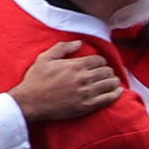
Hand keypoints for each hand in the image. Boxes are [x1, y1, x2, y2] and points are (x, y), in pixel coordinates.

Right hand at [8, 41, 123, 122]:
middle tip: (106, 73)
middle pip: (106, 71)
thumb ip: (62, 48)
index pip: (99, 60)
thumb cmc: (36, 80)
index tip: (98, 64)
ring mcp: (86, 93)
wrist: (30, 102)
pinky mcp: (87, 106)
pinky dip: (116, 94)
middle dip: (108, 71)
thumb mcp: (45, 58)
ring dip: (113, 81)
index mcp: (75, 65)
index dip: (100, 61)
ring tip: (112, 81)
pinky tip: (118, 92)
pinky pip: (108, 99)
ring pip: (110, 84)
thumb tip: (79, 43)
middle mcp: (83, 78)